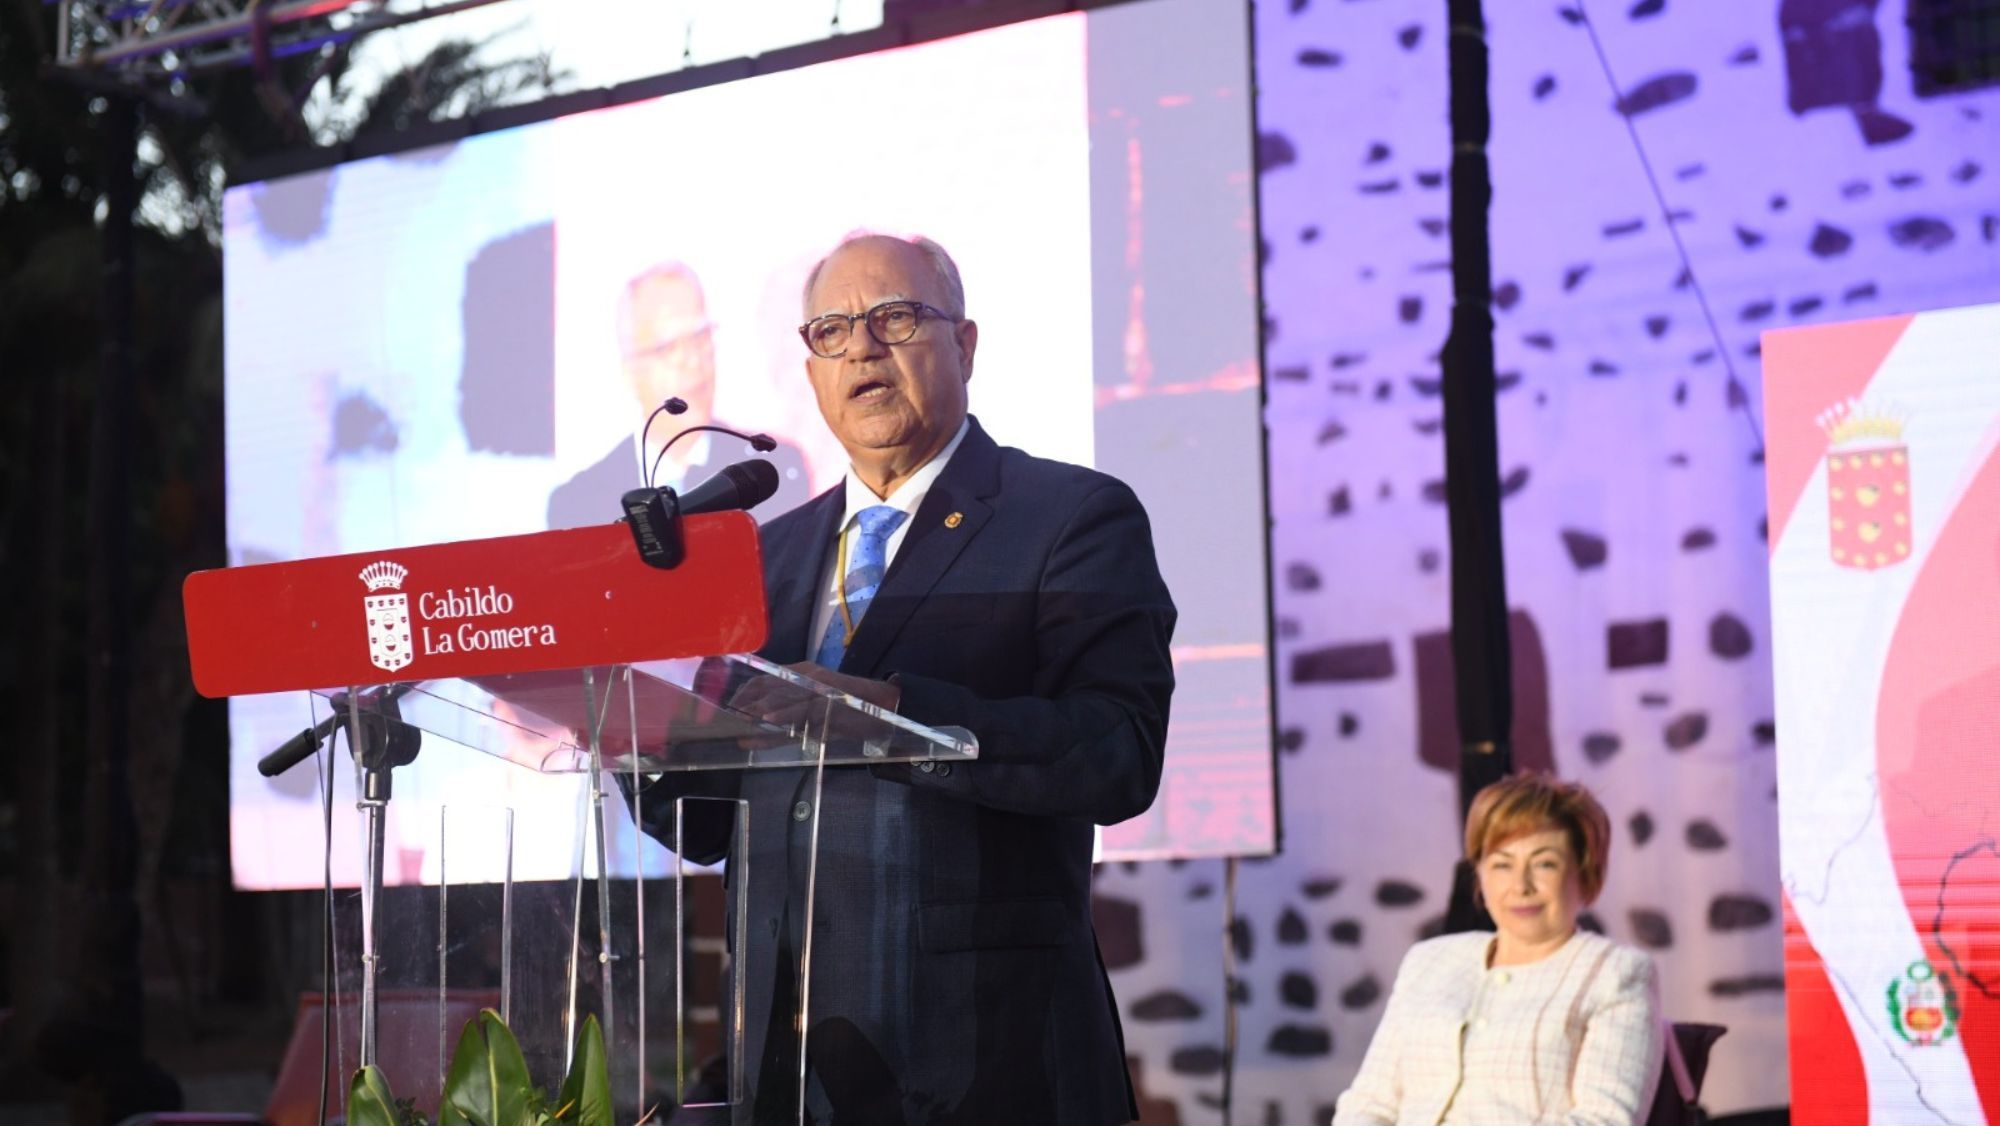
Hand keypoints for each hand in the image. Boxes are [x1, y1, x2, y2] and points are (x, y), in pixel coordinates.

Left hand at [722, 663, 898, 735]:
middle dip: (745, 703)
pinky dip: (783, 715)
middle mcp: (807, 676)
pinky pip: (801, 708)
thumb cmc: (848, 712)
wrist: (885, 707)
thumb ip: (787, 724)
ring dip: (758, 711)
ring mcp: (818, 687)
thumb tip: (757, 733)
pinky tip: (768, 722)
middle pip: (768, 686)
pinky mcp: (829, 700)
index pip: (764, 679)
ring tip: (741, 724)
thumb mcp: (813, 720)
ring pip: (781, 697)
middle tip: (728, 721)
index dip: (744, 693)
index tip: (729, 709)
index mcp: (801, 674)